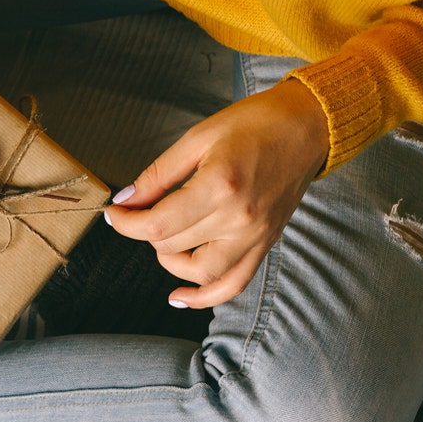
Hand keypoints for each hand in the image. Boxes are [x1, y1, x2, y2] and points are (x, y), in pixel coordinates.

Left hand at [105, 79, 329, 307]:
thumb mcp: (197, 138)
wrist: (307, 127)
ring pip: (200, 274)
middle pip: (173, 246)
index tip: (115, 213)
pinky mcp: (265, 245)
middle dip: (146, 231)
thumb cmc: (254, 124)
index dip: (126, 223)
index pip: (159, 224)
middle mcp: (239, 219)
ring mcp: (255, 236)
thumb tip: (126, 201)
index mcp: (220, 186)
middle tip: (141, 210)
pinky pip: (233, 285)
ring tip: (164, 238)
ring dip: (170, 262)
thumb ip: (158, 175)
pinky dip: (204, 297)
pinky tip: (179, 296)